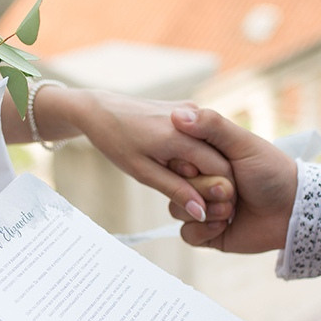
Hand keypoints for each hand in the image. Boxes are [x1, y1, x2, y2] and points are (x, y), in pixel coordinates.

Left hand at [64, 90, 235, 221]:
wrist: (99, 110)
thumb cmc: (116, 141)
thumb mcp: (142, 172)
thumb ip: (175, 190)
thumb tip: (200, 213)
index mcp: (180, 135)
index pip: (221, 169)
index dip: (218, 191)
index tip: (207, 205)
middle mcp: (192, 117)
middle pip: (219, 157)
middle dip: (209, 179)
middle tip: (188, 193)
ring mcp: (191, 109)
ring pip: (211, 146)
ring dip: (200, 165)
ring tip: (173, 171)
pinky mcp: (187, 108)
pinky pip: (201, 136)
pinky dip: (194, 151)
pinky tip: (172, 158)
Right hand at [167, 109, 297, 254]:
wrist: (293, 212)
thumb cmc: (272, 172)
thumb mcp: (243, 143)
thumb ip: (212, 126)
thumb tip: (176, 114)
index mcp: (205, 158)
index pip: (175, 160)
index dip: (189, 167)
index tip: (209, 167)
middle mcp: (200, 181)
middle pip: (175, 186)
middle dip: (205, 190)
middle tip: (231, 191)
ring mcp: (202, 207)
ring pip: (177, 210)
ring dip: (206, 212)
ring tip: (231, 211)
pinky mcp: (207, 233)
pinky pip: (187, 234)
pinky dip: (204, 231)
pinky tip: (224, 226)